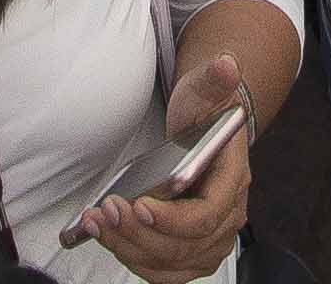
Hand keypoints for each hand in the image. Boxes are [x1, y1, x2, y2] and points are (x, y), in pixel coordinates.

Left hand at [81, 63, 259, 283]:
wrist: (202, 125)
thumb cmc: (203, 110)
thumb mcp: (206, 88)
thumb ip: (215, 78)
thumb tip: (227, 66)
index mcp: (233, 180)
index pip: (208, 215)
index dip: (173, 220)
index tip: (138, 205)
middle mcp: (227, 217)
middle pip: (185, 245)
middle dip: (140, 233)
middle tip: (107, 210)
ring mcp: (209, 239)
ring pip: (171, 262)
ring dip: (130, 248)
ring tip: (97, 223)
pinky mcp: (189, 250)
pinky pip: (163, 270)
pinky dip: (133, 259)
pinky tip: (108, 237)